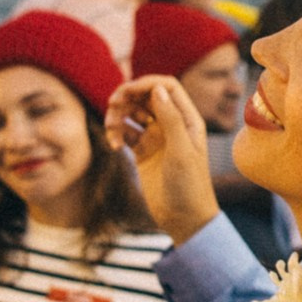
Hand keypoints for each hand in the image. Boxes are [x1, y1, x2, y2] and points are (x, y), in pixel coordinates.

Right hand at [105, 76, 218, 244]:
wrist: (184, 218)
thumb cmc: (189, 185)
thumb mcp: (182, 151)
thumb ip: (171, 118)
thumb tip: (157, 89)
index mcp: (187, 119)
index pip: (166, 87)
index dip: (146, 83)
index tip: (126, 91)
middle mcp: (172, 124)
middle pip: (146, 97)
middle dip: (127, 97)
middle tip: (112, 105)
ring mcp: (157, 137)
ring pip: (133, 114)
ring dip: (118, 116)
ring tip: (111, 129)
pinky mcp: (143, 152)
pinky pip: (125, 133)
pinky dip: (116, 134)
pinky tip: (114, 146)